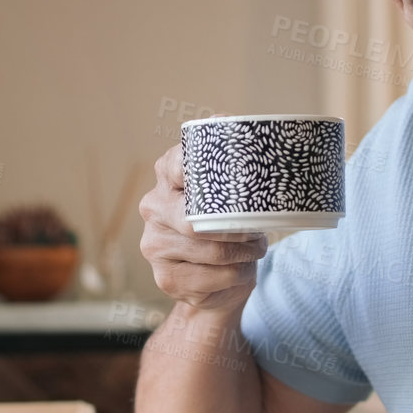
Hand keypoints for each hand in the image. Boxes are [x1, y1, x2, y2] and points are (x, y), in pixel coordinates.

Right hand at [140, 143, 267, 311]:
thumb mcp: (229, 194)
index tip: (225, 171)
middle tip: (257, 230)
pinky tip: (240, 269)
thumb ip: (231, 165)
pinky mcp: (166, 277)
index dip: (199, 165)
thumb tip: (232, 128)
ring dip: (245, 252)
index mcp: (167, 176)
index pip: (178, 163)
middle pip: (196, 219)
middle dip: (236, 227)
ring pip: (212, 250)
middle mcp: (154, 207)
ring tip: (255, 248)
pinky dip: (239, 274)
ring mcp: (154, 244)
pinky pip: (215, 276)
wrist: (216, 284)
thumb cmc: (226, 228)